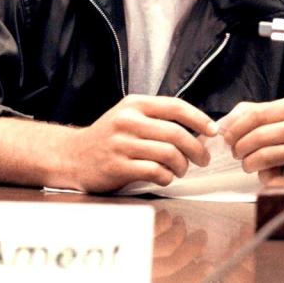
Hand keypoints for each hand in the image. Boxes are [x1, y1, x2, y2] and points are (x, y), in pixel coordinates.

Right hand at [63, 94, 218, 192]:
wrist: (71, 156)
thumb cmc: (108, 138)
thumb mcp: (129, 117)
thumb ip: (157, 118)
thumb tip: (199, 128)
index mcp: (135, 104)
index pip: (176, 107)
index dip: (199, 119)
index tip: (213, 131)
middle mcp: (128, 121)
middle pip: (176, 133)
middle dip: (196, 149)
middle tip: (202, 159)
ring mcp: (121, 144)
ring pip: (168, 153)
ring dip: (182, 165)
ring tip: (181, 170)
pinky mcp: (117, 166)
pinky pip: (154, 171)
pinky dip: (166, 177)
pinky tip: (165, 178)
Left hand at [218, 97, 283, 182]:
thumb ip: (256, 112)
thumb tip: (226, 122)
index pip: (257, 115)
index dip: (236, 128)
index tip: (227, 138)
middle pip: (259, 136)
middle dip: (240, 147)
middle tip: (237, 153)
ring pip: (265, 156)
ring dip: (249, 163)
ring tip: (249, 164)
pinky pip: (277, 176)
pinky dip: (266, 176)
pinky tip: (271, 172)